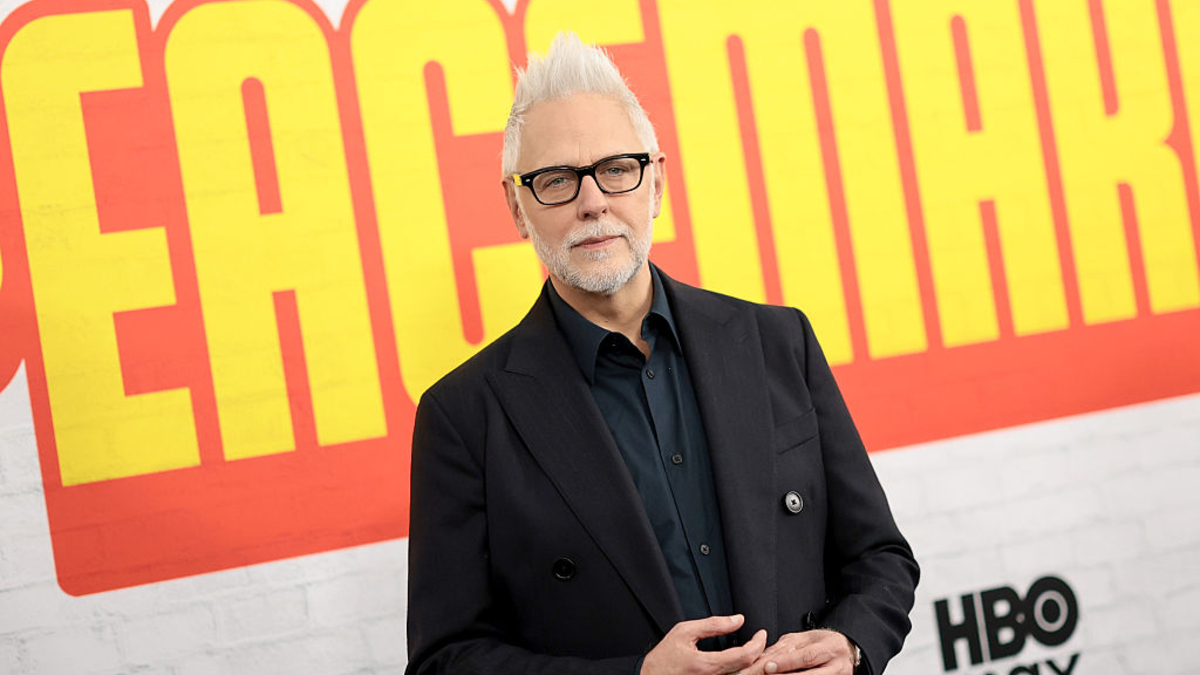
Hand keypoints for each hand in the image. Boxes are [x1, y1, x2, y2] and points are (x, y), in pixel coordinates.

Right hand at [640, 614, 766, 674]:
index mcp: (706, 665)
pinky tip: (746, 664)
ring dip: (755, 665)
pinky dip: (744, 672)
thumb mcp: (684, 632)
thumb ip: (712, 625)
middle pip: (750, 671)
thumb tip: (738, 619)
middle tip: (763, 643)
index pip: (744, 656)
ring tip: (758, 651)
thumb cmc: (664, 658)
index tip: (761, 634)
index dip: (757, 643)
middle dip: (762, 655)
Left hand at [742, 629, 855, 674]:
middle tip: (767, 674)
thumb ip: (788, 646)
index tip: (768, 666)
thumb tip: (766, 656)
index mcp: (831, 647)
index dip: (786, 662)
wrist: (848, 653)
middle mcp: (838, 667)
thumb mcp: (808, 638)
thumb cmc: (825, 644)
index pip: (807, 657)